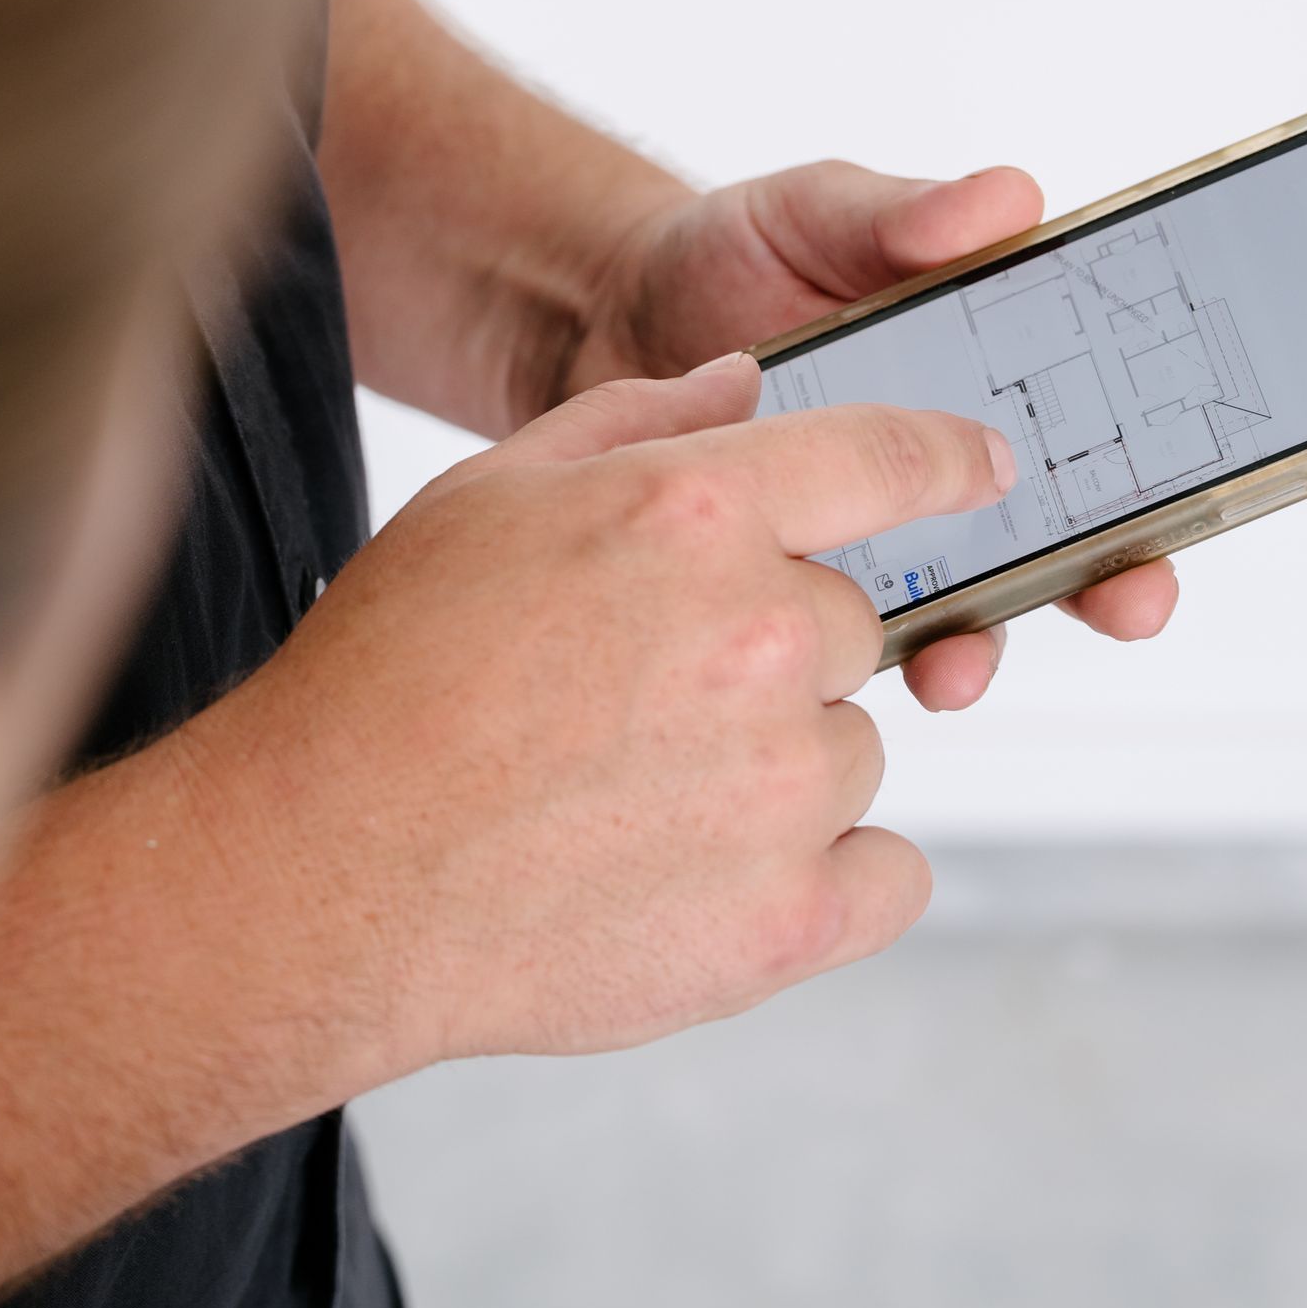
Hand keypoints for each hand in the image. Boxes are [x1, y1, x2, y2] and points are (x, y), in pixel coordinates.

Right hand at [231, 356, 1015, 1077]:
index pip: (884, 458)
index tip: (986, 468)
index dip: (946, 458)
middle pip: (849, 623)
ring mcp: (782, 787)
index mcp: (692, 511)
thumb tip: (747, 384)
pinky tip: (708, 876)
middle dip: (771, 648)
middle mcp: (760, 636)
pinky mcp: (789, 923)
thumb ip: (638, 420)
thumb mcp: (489, 493)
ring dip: (780, 764)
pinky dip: (827, 879)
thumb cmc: (390, 671)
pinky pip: (890, 873)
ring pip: (854, 747)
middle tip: (640, 696)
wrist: (320, 878)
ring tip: (630, 794)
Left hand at [563, 161, 1179, 705]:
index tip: (1191, 491)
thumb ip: (904, 215)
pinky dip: (863, 664)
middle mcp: (952, 468)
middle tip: (1131, 597)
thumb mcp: (814, 213)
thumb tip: (1008, 198)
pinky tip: (850, 667)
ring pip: (969, 611)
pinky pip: (852, 642)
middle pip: (1069, 539)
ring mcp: (883, 534)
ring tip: (960, 658)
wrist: (599, 322)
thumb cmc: (726, 254)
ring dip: (984, 643)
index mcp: (988, 374)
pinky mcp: (803, 583)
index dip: (1164, 467)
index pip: (1110, 426)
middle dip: (1114, 578)